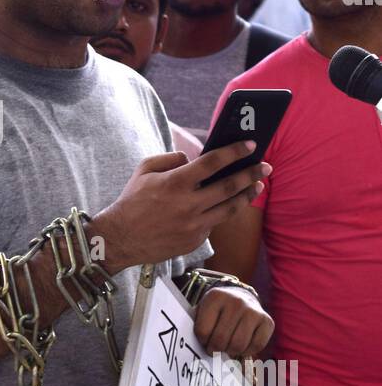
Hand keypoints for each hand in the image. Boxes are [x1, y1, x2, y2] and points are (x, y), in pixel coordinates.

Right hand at [97, 141, 270, 273]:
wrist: (120, 239)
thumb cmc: (132, 200)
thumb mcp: (144, 170)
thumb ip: (171, 158)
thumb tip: (194, 160)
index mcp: (175, 183)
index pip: (213, 162)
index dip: (234, 151)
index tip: (250, 144)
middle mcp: (188, 205)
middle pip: (229, 186)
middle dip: (251, 174)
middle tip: (265, 166)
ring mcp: (193, 225)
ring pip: (229, 208)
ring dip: (247, 195)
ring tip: (258, 185)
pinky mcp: (194, 241)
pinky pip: (214, 222)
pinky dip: (221, 211)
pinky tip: (228, 203)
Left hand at [193, 286, 273, 357]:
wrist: (241, 297)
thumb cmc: (217, 311)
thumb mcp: (203, 312)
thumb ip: (198, 328)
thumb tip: (194, 351)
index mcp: (215, 297)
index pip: (202, 331)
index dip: (202, 341)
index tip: (204, 339)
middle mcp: (236, 301)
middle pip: (220, 340)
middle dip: (215, 350)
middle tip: (214, 349)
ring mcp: (253, 311)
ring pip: (237, 346)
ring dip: (230, 352)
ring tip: (226, 347)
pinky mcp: (267, 321)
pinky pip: (255, 347)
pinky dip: (247, 352)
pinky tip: (241, 344)